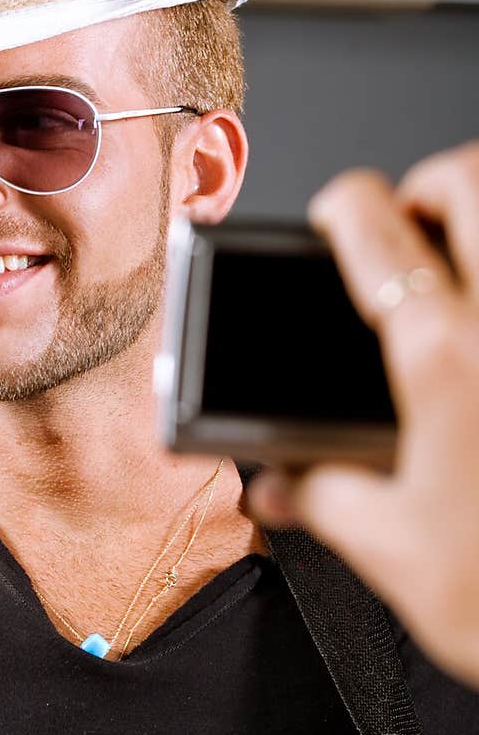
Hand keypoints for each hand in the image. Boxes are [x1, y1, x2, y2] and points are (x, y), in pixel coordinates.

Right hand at [249, 141, 478, 687]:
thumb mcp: (389, 553)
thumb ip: (319, 499)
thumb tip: (276, 484)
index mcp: (443, 364)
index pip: (379, 233)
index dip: (344, 206)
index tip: (335, 214)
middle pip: (471, 182)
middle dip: (428, 183)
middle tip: (406, 223)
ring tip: (461, 262)